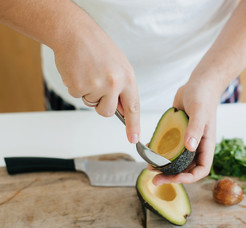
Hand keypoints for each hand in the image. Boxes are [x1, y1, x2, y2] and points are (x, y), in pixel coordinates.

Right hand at [53, 26, 139, 143]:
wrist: (75, 33)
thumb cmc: (98, 48)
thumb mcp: (119, 65)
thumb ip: (123, 88)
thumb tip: (123, 110)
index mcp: (127, 78)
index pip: (133, 108)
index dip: (134, 125)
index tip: (134, 139)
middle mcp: (114, 84)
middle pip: (108, 112)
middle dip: (102, 105)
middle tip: (97, 85)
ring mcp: (96, 86)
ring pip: (91, 104)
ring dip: (88, 93)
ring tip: (88, 72)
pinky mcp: (78, 87)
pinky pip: (78, 96)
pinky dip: (76, 86)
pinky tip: (78, 71)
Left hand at [152, 80, 221, 184]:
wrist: (199, 83)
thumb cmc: (203, 96)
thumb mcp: (199, 112)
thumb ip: (195, 129)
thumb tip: (190, 147)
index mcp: (206, 144)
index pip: (202, 169)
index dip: (189, 177)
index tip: (174, 178)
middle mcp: (197, 145)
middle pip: (186, 168)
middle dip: (171, 175)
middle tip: (155, 178)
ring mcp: (186, 139)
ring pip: (176, 159)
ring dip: (163, 166)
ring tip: (149, 167)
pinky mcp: (177, 132)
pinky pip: (168, 146)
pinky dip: (159, 150)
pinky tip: (149, 149)